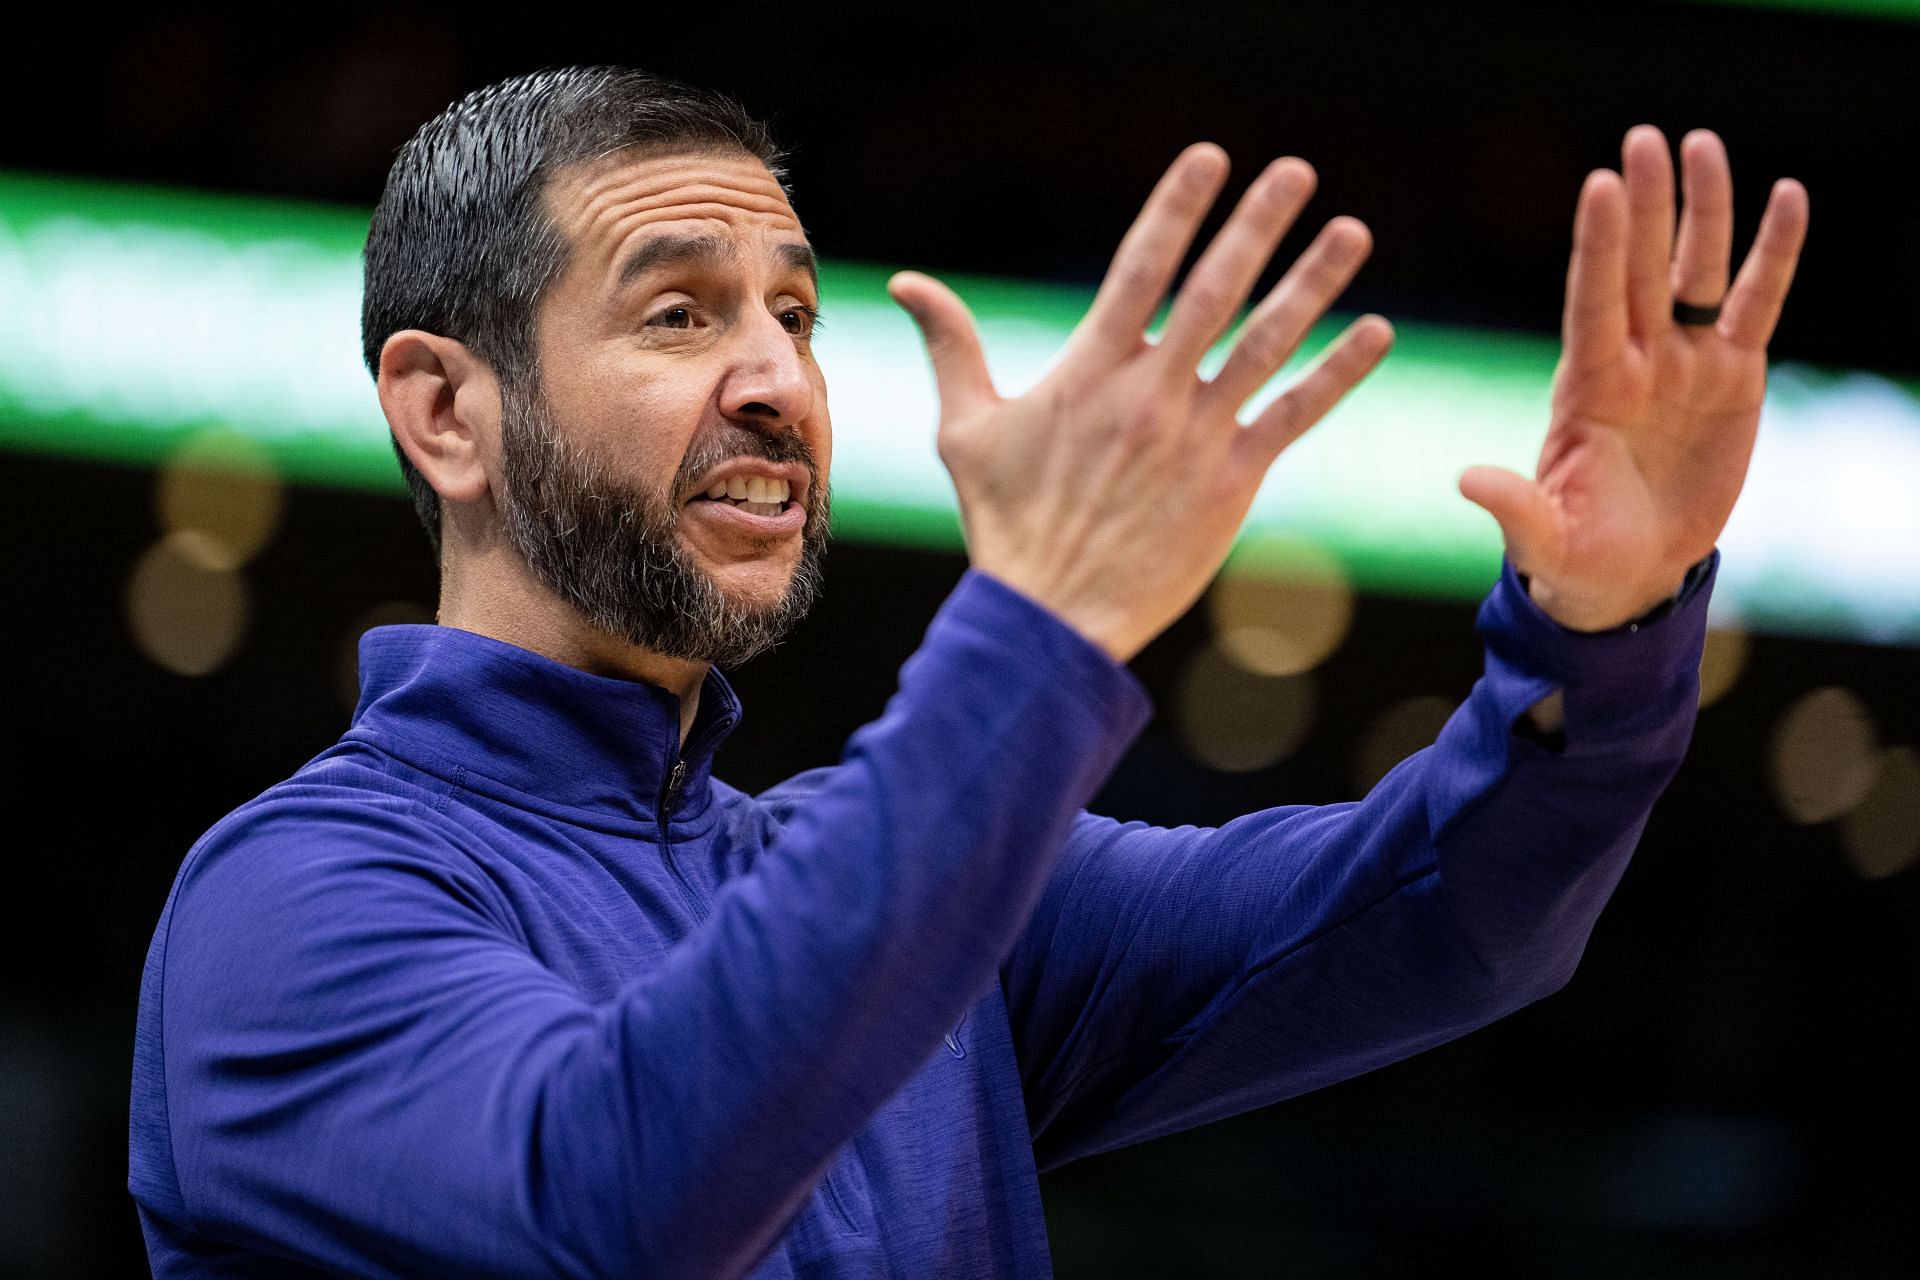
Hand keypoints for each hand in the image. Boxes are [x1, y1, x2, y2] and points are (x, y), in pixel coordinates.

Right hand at [889, 145, 1392, 660]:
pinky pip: (1294, 415)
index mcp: (1090, 370)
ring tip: (1351, 231)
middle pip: (1215, 290)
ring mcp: (1197, 437)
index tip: (1211, 157)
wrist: (1052, 616)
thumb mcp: (967, 429)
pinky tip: (1374, 331)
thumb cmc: (1006, 523)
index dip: (1177, 208)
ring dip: (1313, 283)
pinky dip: (1337, 373)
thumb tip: (907, 282)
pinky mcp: (1232, 483)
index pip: (1141, 267)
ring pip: (1266, 344)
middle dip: (1257, 225)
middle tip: (1296, 171)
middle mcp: (1150, 393)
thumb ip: (951, 347)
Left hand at [1459, 126, 1808, 630]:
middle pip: (1642, 269)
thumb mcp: (1542, 538)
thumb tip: (1466, 481)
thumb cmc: (1572, 556)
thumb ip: (1513, 506)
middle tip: (1644, 139)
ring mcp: (1683, 363)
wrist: (1626, 575)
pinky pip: (1755, 304)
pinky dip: (1774, 254)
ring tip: (1702, 144)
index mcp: (1588, 387)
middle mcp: (1635, 360)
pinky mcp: (1733, 376)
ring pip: (1697, 271)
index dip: (1599, 247)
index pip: (1593, 303)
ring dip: (1703, 210)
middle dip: (1645, 207)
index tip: (1599, 186)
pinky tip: (1785, 197)